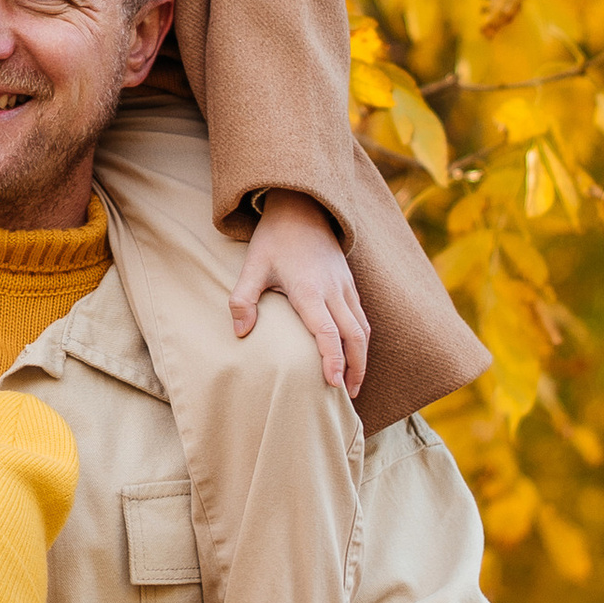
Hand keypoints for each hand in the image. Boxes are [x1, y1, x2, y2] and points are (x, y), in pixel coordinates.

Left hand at [229, 190, 367, 391]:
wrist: (301, 207)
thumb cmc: (274, 239)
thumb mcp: (252, 266)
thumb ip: (242, 300)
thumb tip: (240, 333)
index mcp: (310, 290)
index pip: (327, 332)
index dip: (332, 360)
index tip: (333, 385)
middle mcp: (334, 291)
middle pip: (355, 337)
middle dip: (355, 369)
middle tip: (348, 396)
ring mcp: (345, 287)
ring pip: (363, 329)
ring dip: (361, 358)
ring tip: (353, 384)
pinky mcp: (349, 284)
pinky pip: (361, 317)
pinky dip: (361, 341)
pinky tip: (353, 355)